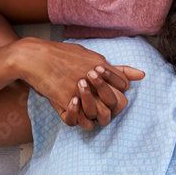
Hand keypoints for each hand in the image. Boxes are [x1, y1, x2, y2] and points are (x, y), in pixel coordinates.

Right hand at [12, 38, 144, 130]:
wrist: (33, 56)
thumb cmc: (61, 55)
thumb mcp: (91, 56)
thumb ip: (116, 68)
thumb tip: (142, 75)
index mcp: (101, 65)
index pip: (124, 86)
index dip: (118, 92)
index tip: (107, 92)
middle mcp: (94, 77)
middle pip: (117, 102)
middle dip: (110, 107)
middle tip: (97, 103)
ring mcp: (80, 89)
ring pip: (100, 115)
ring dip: (94, 114)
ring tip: (85, 107)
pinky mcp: (65, 99)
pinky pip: (79, 120)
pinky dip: (78, 118)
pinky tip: (73, 108)